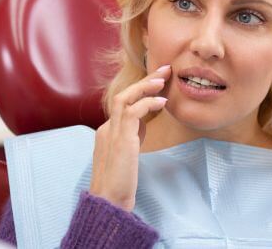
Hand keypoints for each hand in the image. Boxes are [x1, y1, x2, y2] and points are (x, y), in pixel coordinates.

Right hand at [89, 65, 170, 211]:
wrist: (109, 202)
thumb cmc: (120, 184)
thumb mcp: (127, 154)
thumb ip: (132, 136)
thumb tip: (144, 122)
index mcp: (107, 131)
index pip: (124, 102)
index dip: (142, 90)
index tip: (159, 82)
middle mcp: (106, 128)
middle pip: (122, 95)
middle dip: (144, 81)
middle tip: (164, 70)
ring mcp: (111, 133)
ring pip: (124, 98)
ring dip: (144, 87)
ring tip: (162, 80)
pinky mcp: (120, 141)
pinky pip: (132, 112)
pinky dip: (147, 103)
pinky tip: (162, 102)